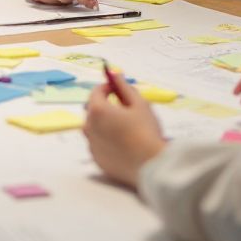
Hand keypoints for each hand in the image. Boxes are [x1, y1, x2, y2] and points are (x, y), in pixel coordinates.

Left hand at [83, 72, 165, 187]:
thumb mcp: (139, 104)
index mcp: (97, 111)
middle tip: (125, 109)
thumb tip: (114, 73)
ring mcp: (92, 146)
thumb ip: (124, 87)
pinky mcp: (98, 160)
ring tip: (126, 128)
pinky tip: (123, 144)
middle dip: (106, 106)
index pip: (96, 92)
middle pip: (93, 110)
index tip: (119, 89)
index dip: (107, 87)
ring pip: (95, 128)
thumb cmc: (146, 132)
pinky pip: (98, 145)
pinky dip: (106, 141)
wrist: (152, 167)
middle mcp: (89, 127)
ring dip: (105, 124)